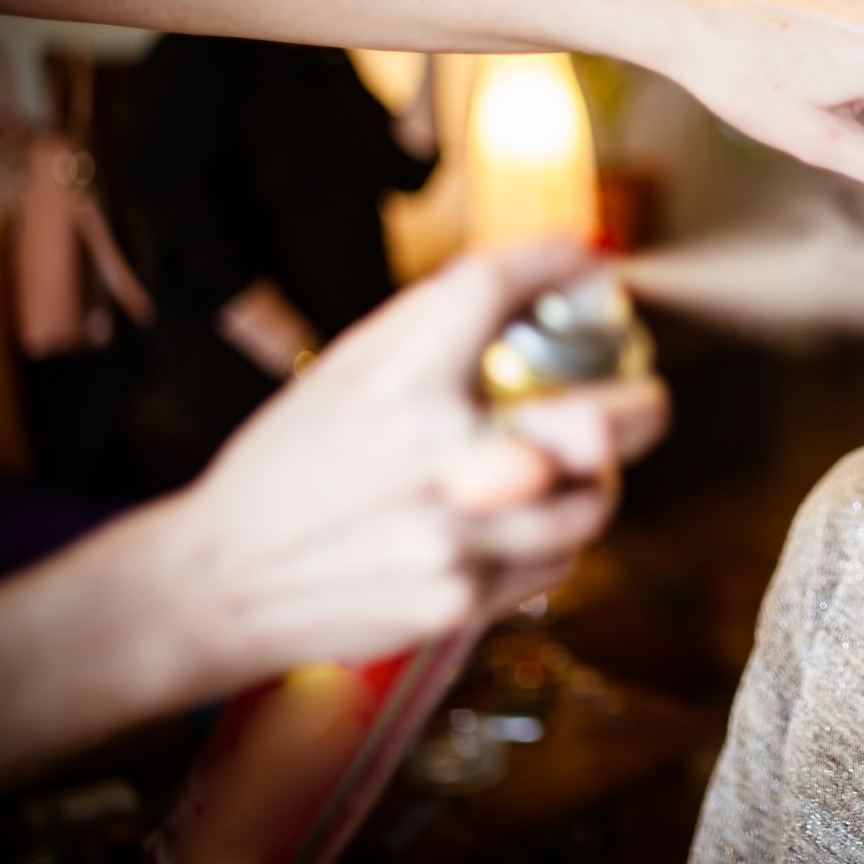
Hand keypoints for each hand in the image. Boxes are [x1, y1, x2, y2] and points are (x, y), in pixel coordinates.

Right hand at [157, 237, 668, 690]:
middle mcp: (435, 457)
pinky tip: (515, 526)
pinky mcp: (461, 601)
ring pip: (590, 502)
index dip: (557, 263)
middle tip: (644, 398)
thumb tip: (536, 281)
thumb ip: (435, 330)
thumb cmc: (290, 467)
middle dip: (642, 404)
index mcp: (395, 382)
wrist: (219, 584)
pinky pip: (555, 562)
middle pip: (597, 421)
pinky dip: (552, 539)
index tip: (591, 266)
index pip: (493, 290)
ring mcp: (454, 537)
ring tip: (563, 473)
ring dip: (590, 483)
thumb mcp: (346, 374)